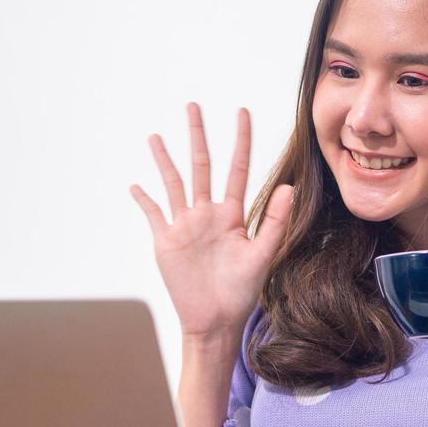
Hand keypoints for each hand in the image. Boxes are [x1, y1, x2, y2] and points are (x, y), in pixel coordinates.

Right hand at [130, 102, 292, 338]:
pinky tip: (136, 185)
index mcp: (232, 215)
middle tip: (193, 105)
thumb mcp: (262, 255)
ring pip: (174, 183)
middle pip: (202, 166)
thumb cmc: (242, 292)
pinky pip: (153, 214)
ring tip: (156, 136)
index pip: (237, 169)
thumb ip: (275, 221)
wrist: (216, 321)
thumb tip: (291, 187)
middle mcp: (207, 214)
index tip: (242, 112)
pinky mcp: (165, 241)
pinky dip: (143, 199)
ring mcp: (185, 226)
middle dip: (198, 136)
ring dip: (165, 160)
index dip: (240, 141)